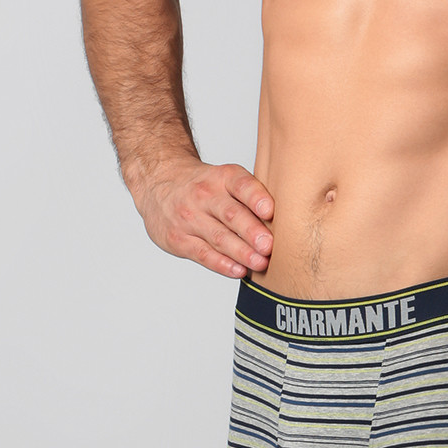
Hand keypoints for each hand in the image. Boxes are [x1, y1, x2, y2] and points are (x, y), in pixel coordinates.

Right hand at [131, 156, 274, 278]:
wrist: (159, 183)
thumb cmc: (205, 186)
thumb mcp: (225, 179)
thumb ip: (251, 197)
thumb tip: (288, 222)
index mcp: (222, 177)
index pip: (241, 185)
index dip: (256, 198)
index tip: (271, 211)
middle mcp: (204, 195)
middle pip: (231, 214)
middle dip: (252, 232)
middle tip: (270, 246)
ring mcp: (189, 218)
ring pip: (218, 237)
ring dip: (242, 252)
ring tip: (261, 263)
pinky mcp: (178, 239)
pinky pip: (202, 253)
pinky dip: (222, 264)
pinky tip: (239, 270)